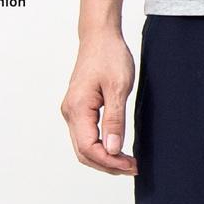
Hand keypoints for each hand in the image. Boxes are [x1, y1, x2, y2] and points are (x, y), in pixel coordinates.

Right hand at [60, 29, 137, 175]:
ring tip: (127, 162)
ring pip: (84, 148)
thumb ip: (115, 120)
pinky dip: (102, 149)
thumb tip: (112, 149)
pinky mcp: (79, 110)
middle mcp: (70, 113)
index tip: (131, 164)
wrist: (100, 36)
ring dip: (105, 159)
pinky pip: (87, 138)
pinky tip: (117, 150)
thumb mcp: (118, 88)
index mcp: (78, 108)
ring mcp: (72, 112)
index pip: (89, 148)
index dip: (110, 162)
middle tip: (133, 167)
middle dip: (108, 165)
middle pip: (84, 153)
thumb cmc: (109, 56)